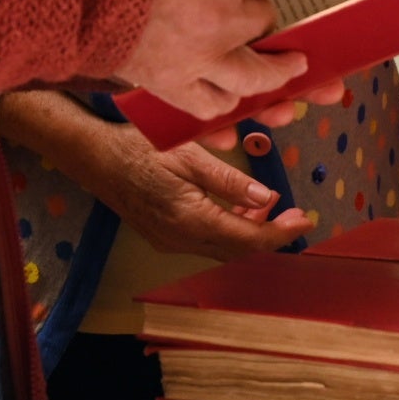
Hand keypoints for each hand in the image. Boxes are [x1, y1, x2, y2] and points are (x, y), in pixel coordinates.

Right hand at [94, 133, 316, 259]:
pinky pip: (206, 241)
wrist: (93, 158)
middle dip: (270, 236)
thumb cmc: (137, 149)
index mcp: (190, 220)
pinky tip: (236, 207)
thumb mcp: (189, 156)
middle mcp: (181, 239)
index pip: (248, 239)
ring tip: (267, 206)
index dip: (281, 233)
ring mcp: (170, 241)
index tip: (305, 221)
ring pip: (222, 248)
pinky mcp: (164, 236)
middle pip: (239, 251)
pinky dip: (228, 229)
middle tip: (294, 216)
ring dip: (249, 232)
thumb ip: (229, 181)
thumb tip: (265, 198)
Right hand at [114, 0, 309, 118]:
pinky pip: (212, 104)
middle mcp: (222, 15)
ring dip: (275, 69)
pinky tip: (236, 96)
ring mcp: (200, 56)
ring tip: (290, 66)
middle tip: (245, 3)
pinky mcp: (171, 84)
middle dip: (255, 7)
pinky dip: (226, 102)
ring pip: (257, 73)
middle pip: (263, 16)